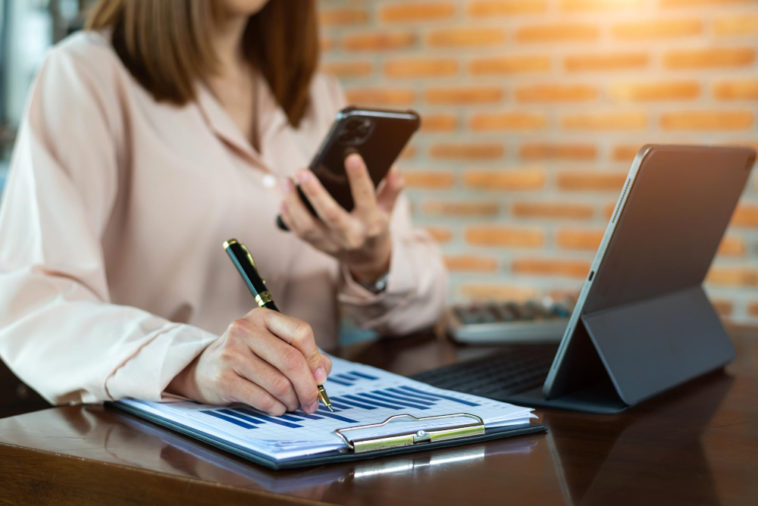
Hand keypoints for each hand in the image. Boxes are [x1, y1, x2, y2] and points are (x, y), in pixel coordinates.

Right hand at [167, 308, 331, 414]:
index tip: (320, 378)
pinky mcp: (223, 378)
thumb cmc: (246, 357)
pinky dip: (276, 408)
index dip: (315, 358)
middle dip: (308, 387)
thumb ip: (302, 354)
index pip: (301, 332)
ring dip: (292, 401)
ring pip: (279, 384)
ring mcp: (231, 353)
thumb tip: (322, 374)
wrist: (201, 369)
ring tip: (292, 404)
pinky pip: (262, 399)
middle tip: (312, 402)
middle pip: (292, 361)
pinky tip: (276, 408)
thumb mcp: (271, 346)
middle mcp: (245, 330)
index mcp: (262, 317)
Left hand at [279, 153, 402, 283]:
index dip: (359, 178)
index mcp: (372, 223)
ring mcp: (333, 243)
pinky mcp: (318, 246)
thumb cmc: (376, 227)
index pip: (366, 198)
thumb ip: (392, 188)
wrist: (367, 259)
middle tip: (302, 171)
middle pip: (330, 214)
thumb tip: (393, 167)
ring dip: (294, 203)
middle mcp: (352, 235)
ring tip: (287, 182)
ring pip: (308, 226)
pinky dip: (289, 217)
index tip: (352, 157)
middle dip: (315, 192)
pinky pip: (299, 233)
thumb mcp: (388, 209)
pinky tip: (284, 200)